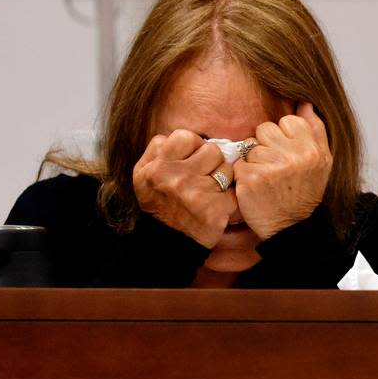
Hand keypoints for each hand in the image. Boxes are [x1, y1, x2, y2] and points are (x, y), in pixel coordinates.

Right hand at [133, 129, 235, 247]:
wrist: (167, 242)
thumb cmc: (159, 203)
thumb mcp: (143, 175)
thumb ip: (158, 150)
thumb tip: (186, 136)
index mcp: (157, 167)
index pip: (185, 136)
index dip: (192, 144)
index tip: (191, 157)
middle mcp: (176, 178)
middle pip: (211, 149)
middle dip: (210, 160)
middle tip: (202, 174)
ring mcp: (197, 193)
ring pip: (226, 167)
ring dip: (222, 176)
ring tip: (209, 188)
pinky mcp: (216, 208)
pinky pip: (234, 188)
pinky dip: (229, 194)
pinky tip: (217, 202)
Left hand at [234, 102, 331, 239]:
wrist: (292, 228)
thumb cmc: (306, 192)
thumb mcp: (323, 161)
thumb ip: (315, 129)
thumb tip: (305, 102)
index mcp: (311, 148)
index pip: (288, 120)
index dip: (284, 136)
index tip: (288, 154)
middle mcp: (293, 155)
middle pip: (265, 129)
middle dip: (267, 145)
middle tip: (275, 166)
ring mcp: (270, 167)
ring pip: (250, 146)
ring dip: (254, 160)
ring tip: (266, 178)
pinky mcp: (249, 179)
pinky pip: (239, 163)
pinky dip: (243, 174)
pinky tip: (255, 186)